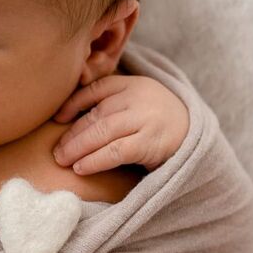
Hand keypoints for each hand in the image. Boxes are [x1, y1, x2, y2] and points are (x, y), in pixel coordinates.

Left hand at [51, 75, 189, 173]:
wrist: (196, 135)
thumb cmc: (157, 121)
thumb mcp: (137, 101)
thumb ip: (111, 102)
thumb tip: (67, 115)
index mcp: (131, 84)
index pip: (96, 89)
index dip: (73, 103)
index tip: (57, 118)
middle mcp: (137, 98)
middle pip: (96, 115)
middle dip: (72, 134)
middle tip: (56, 152)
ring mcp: (145, 119)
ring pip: (103, 132)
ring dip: (78, 148)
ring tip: (63, 160)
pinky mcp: (150, 142)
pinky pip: (116, 151)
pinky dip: (95, 160)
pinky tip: (81, 167)